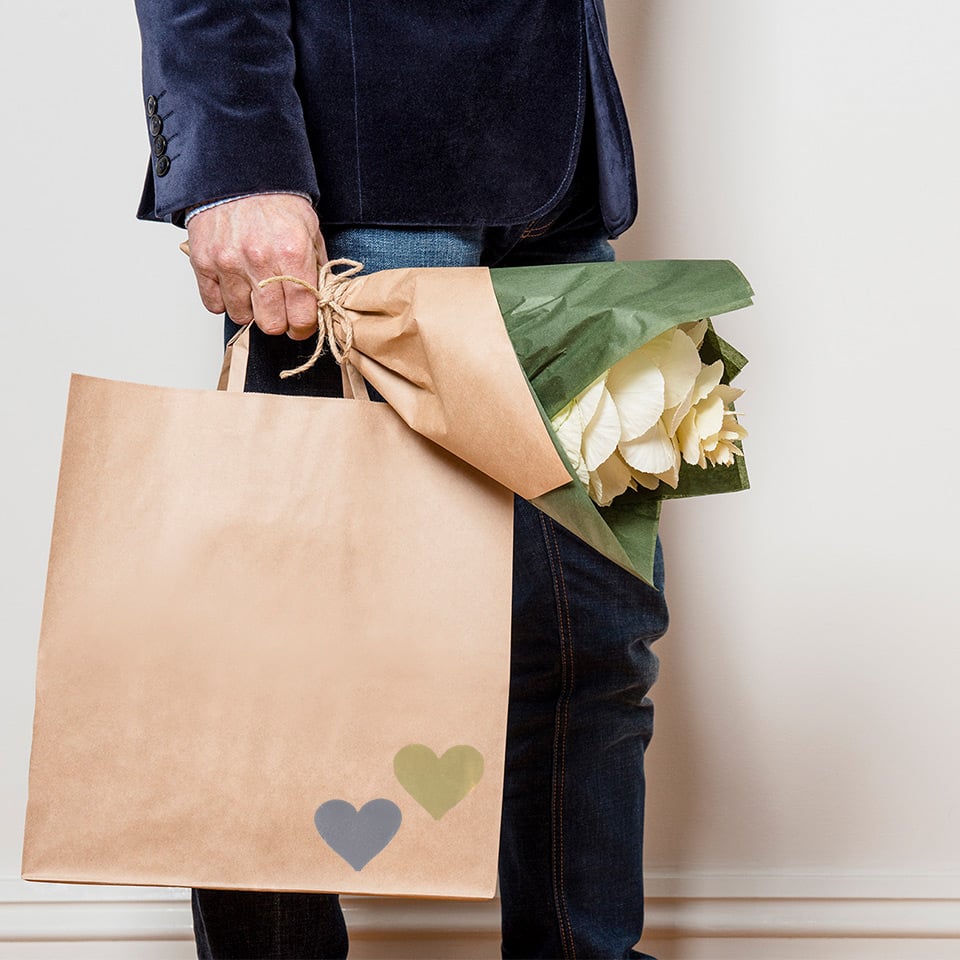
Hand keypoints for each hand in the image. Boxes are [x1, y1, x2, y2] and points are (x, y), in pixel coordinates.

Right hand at [185, 194, 326, 338]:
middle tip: (280, 310)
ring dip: (250, 310)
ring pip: (241, 316)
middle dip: (278, 321)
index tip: (301, 324)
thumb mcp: (310, 230)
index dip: (304, 326)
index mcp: (292, 255)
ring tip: (254, 291)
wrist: (238, 171)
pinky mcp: (203, 262)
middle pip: (271, 324)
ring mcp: (228, 263)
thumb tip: (320, 300)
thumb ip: (316, 267)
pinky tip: (234, 286)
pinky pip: (213, 303)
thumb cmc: (275, 199)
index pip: (302, 314)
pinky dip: (224, 300)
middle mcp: (259, 262)